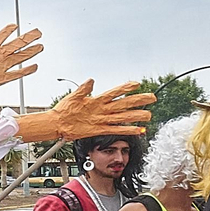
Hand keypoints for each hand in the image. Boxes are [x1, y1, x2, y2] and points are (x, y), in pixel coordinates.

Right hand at [0, 26, 43, 114]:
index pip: (3, 34)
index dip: (10, 29)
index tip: (15, 25)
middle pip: (18, 43)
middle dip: (29, 37)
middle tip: (38, 32)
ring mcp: (1, 68)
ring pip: (21, 57)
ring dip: (32, 51)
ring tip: (40, 46)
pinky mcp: (1, 79)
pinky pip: (18, 74)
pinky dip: (27, 70)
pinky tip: (35, 67)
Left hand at [15, 80, 155, 141]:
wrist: (57, 123)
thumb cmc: (64, 109)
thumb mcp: (73, 96)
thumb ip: (83, 89)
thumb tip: (91, 80)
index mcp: (97, 100)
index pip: (115, 92)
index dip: (126, 88)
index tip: (136, 84)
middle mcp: (102, 109)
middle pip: (124, 104)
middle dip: (138, 101)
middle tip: (151, 98)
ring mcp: (101, 119)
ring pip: (122, 117)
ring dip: (136, 116)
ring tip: (148, 115)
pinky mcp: (98, 129)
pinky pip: (115, 129)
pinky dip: (127, 130)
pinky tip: (137, 129)